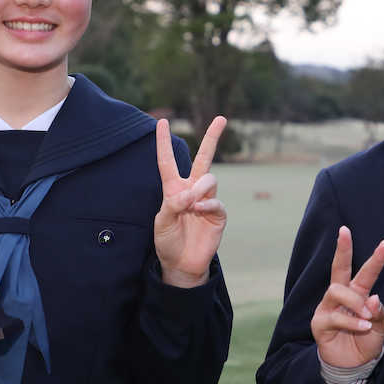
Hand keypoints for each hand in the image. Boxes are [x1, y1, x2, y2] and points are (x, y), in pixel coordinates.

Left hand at [153, 116, 227, 287]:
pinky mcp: (218, 214)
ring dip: (199, 189)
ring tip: (191, 205)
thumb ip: (173, 204)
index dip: (163, 142)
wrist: (182, 264)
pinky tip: (198, 212)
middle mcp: (192, 190)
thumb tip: (191, 193)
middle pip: (204, 158)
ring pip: (209, 179)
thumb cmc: (168, 242)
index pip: (168, 161)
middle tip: (222, 118)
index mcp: (173, 189)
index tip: (161, 121)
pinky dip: (206, 205)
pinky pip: (216, 201)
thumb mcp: (162, 222)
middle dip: (212, 138)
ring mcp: (207, 201)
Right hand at [311, 226, 383, 367]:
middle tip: (345, 231)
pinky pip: (335, 315)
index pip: (365, 272)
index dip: (375, 258)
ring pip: (337, 291)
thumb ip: (378, 312)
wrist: (352, 366)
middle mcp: (340, 296)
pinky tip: (363, 327)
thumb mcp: (380, 328)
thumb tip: (373, 297)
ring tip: (368, 317)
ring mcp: (327, 307)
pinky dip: (352, 321)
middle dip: (342, 249)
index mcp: (357, 294)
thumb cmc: (365, 342)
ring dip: (356, 302)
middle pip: (339, 268)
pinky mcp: (319, 322)